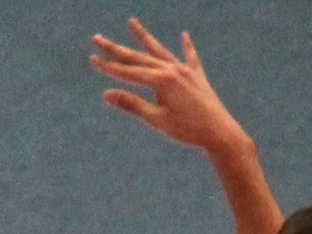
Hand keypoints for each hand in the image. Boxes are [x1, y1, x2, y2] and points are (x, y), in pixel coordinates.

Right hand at [91, 20, 247, 156]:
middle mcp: (171, 69)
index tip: (92, 58)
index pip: (128, 72)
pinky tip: (184, 36)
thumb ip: (132, 105)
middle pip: (138, 57)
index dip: (108, 67)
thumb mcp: (156, 120)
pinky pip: (190, 57)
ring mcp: (185, 70)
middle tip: (98, 39)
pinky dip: (186, 46)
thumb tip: (106, 95)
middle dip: (116, 49)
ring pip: (159, 50)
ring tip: (131, 22)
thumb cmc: (187, 130)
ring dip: (144, 37)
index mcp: (160, 80)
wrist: (219, 132)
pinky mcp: (197, 76)